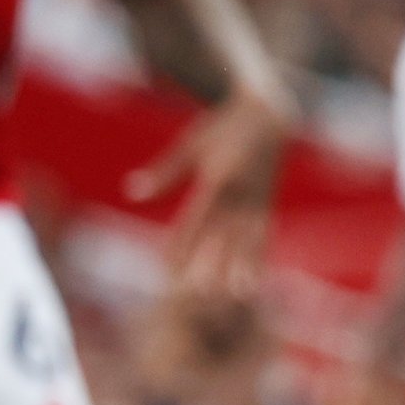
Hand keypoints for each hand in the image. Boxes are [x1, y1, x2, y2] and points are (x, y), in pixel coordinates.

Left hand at [128, 89, 290, 307]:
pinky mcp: (269, 202)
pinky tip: (254, 277)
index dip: (184, 243)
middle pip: (225, 233)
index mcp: (220, 175)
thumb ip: (165, 172)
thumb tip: (132, 193)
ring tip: (239, 294)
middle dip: (213, 262)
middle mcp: (242, 191)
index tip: (169, 267)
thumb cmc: (224, 126)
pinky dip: (259, 255)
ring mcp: (259, 197)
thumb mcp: (191, 144)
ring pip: (249, 238)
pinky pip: (263, 233)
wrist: (272, 110)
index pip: (198, 217)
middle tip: (199, 291)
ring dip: (243, 266)